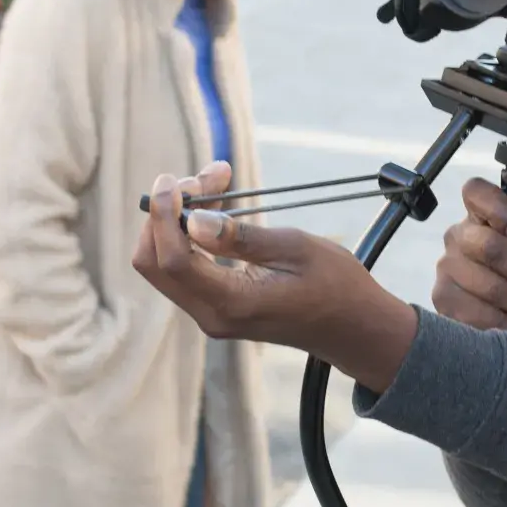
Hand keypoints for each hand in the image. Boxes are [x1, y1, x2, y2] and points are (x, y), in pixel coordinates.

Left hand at [130, 162, 420, 391]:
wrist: (353, 327)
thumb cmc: (336, 285)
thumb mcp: (295, 249)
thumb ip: (240, 236)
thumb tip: (192, 219)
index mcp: (232, 304)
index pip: (172, 260)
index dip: (162, 216)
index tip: (172, 180)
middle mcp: (212, 316)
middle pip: (153, 263)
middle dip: (165, 214)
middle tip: (201, 179)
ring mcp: (211, 315)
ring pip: (165, 263)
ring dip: (178, 219)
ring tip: (216, 181)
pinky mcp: (216, 307)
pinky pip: (185, 267)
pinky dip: (189, 233)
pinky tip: (216, 205)